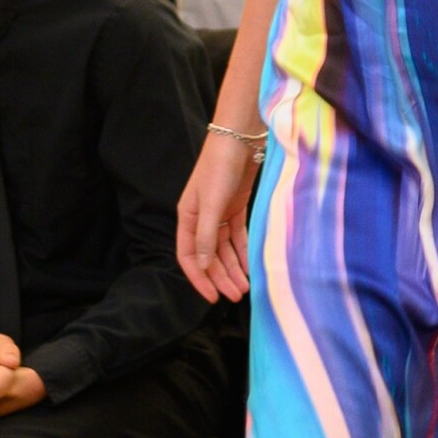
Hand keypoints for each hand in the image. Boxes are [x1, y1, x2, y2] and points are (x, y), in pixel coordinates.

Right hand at [176, 128, 260, 302]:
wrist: (239, 139)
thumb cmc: (219, 168)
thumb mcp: (210, 203)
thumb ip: (206, 235)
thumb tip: (203, 265)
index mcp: (187, 217)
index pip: (188, 256)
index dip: (199, 278)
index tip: (212, 298)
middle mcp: (201, 218)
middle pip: (209, 256)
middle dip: (221, 277)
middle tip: (237, 296)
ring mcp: (219, 214)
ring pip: (224, 249)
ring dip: (233, 268)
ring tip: (245, 287)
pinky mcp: (236, 208)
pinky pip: (237, 237)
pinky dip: (243, 252)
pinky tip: (250, 266)